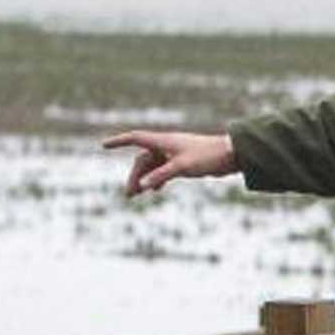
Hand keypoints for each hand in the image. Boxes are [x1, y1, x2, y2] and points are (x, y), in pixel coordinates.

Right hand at [102, 130, 236, 197]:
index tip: (103, 145)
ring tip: (136, 196)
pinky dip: (158, 179)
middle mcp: (167, 145)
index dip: (119, 141)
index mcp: (163, 141)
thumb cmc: (207, 156)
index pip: (135, 138)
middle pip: (143, 160)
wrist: (231, 156)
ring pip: (153, 167)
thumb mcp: (182, 167)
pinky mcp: (184, 162)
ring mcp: (175, 154)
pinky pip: (165, 170)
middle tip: (129, 195)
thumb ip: (162, 175)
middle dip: (134, 176)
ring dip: (145, 180)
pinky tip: (155, 190)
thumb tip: (143, 186)